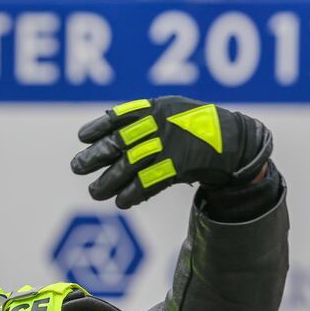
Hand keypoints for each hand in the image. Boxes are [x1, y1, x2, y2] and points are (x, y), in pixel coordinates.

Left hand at [71, 96, 272, 208]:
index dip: (98, 127)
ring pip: (129, 166)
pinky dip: (133, 194)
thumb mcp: (171, 110)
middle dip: (95, 156)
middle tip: (76, 167)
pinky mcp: (178, 167)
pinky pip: (148, 183)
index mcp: (155, 109)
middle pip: (118, 143)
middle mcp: (158, 126)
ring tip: (94, 192)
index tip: (82, 138)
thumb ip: (143, 119)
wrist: (233, 141)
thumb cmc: (197, 125)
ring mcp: (167, 147)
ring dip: (108, 181)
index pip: (119, 117)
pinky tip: (121, 201)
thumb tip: (107, 130)